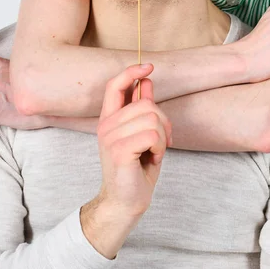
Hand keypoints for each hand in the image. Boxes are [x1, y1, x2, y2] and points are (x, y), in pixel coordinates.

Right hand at [96, 63, 171, 217]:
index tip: (149, 66)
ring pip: (152, 119)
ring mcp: (110, 137)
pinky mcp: (118, 151)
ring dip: (162, 138)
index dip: (131, 71)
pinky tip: (152, 159)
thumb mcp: (141, 133)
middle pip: (146, 104)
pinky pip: (152, 135)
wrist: (126, 202)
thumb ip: (141, 108)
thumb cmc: (135, 168)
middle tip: (162, 142)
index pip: (114, 84)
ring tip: (154, 152)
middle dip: (163, 122)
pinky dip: (160, 148)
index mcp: (109, 118)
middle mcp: (106, 125)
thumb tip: (147, 81)